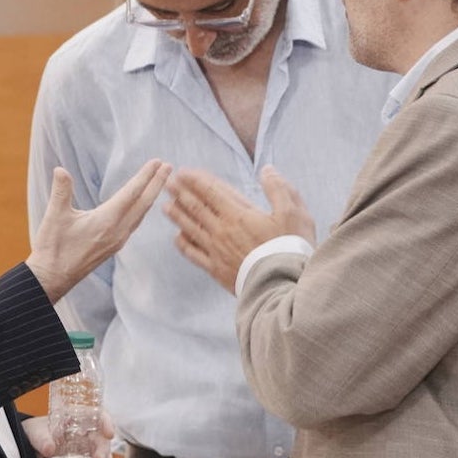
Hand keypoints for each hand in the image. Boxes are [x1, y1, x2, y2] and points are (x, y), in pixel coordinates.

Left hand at [21, 412, 116, 457]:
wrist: (29, 451)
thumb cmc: (35, 434)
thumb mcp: (35, 433)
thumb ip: (42, 439)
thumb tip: (49, 449)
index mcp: (77, 421)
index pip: (97, 416)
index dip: (106, 422)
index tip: (109, 434)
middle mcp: (85, 435)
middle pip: (102, 440)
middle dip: (104, 451)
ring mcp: (86, 452)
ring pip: (103, 457)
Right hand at [28, 160, 171, 302]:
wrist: (52, 278)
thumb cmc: (52, 248)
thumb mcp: (54, 217)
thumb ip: (61, 191)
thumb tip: (60, 170)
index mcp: (106, 221)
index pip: (132, 193)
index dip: (145, 176)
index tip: (158, 162)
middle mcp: (117, 231)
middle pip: (143, 203)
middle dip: (157, 184)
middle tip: (169, 166)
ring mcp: (117, 240)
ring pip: (141, 215)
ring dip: (151, 196)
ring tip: (160, 182)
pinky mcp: (114, 246)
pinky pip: (134, 224)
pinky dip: (142, 211)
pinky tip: (142, 207)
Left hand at [165, 166, 314, 292]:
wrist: (282, 287)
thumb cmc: (289, 248)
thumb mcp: (293, 213)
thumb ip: (278, 189)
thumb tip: (267, 170)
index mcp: (238, 215)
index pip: (211, 192)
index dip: (195, 180)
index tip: (183, 172)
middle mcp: (222, 231)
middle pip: (196, 208)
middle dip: (180, 193)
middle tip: (167, 183)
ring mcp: (216, 251)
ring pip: (190, 228)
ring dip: (177, 215)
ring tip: (165, 206)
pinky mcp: (216, 270)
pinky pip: (193, 254)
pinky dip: (183, 244)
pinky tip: (177, 238)